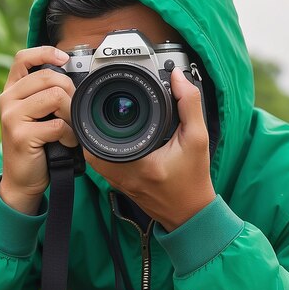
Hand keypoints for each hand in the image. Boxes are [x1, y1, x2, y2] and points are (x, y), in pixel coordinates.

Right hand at [0, 46, 77, 213]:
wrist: (21, 180)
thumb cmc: (35, 145)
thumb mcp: (36, 115)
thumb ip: (45, 95)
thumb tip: (75, 79)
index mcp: (12, 91)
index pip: (23, 58)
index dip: (45, 53)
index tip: (65, 59)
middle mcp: (7, 100)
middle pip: (49, 77)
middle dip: (70, 92)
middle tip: (73, 112)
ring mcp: (11, 116)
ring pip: (55, 97)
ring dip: (71, 115)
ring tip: (70, 129)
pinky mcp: (20, 135)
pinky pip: (58, 125)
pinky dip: (70, 135)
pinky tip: (66, 143)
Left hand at [85, 68, 215, 230]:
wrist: (191, 211)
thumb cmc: (194, 178)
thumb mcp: (198, 138)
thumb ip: (189, 105)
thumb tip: (177, 78)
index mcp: (138, 163)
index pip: (104, 133)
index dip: (100, 111)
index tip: (103, 94)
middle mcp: (121, 174)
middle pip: (90, 141)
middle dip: (92, 118)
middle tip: (98, 100)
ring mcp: (116, 180)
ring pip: (91, 152)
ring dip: (93, 132)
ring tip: (100, 113)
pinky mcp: (117, 183)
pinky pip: (99, 161)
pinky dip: (101, 145)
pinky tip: (110, 133)